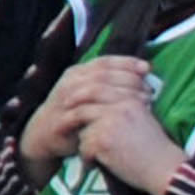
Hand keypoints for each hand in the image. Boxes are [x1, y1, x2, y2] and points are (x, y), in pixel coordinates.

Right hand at [22, 53, 143, 171]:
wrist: (44, 132)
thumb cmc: (75, 112)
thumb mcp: (89, 93)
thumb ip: (109, 84)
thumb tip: (142, 77)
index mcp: (77, 72)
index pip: (104, 61)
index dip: (126, 62)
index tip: (147, 67)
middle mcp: (71, 81)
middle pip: (104, 73)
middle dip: (129, 79)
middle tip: (150, 88)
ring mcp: (66, 98)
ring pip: (97, 88)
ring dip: (123, 93)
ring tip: (145, 100)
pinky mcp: (64, 116)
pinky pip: (89, 110)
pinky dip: (108, 111)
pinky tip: (125, 114)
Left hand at [70, 58, 186, 194]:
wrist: (166, 170)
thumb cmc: (157, 148)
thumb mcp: (145, 118)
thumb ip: (127, 105)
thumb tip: (101, 102)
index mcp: (131, 98)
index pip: (101, 84)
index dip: (85, 89)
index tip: (73, 95)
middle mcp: (120, 106)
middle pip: (88, 96)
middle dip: (73, 103)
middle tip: (62, 113)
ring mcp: (109, 122)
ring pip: (83, 121)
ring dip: (81, 136)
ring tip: (82, 148)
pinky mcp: (102, 141)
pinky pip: (84, 144)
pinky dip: (86, 156)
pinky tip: (91, 164)